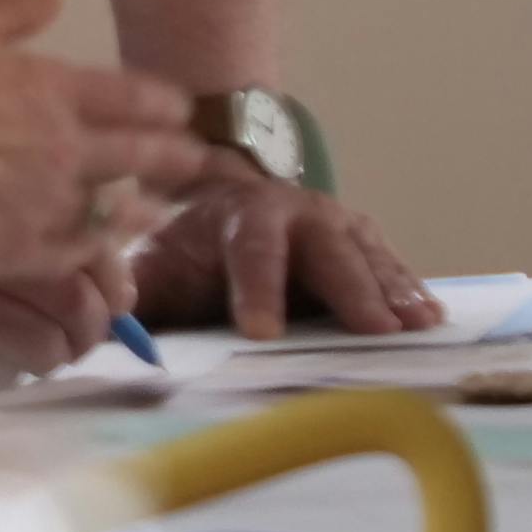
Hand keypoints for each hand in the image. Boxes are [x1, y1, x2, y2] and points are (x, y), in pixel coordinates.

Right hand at [0, 0, 205, 283]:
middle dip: (177, 157)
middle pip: (141, 154)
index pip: (135, 97)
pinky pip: (76, 252)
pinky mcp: (25, 246)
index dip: (165, 105)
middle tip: (199, 161)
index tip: (181, 111)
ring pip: (118, 209)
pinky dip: (96, 249)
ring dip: (145, 208)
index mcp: (57, 89)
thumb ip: (16, 9)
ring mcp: (51, 201)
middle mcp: (69, 146)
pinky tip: (105, 251)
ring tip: (160, 212)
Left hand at [130, 160, 438, 340]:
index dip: (256, 290)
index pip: (248, 252)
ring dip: (392, 290)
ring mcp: (335, 222)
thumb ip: (132, 298)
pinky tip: (432, 318)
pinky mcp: (363, 240)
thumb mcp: (154, 266)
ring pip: (366, 255)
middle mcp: (292, 211)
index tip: (259, 331)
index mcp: (235, 217)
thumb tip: (99, 332)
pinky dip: (411, 290)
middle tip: (372, 330)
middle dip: (348, 289)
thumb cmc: (189, 249)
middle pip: (324, 250)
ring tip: (415, 326)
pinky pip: (391, 265)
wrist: (225, 199)